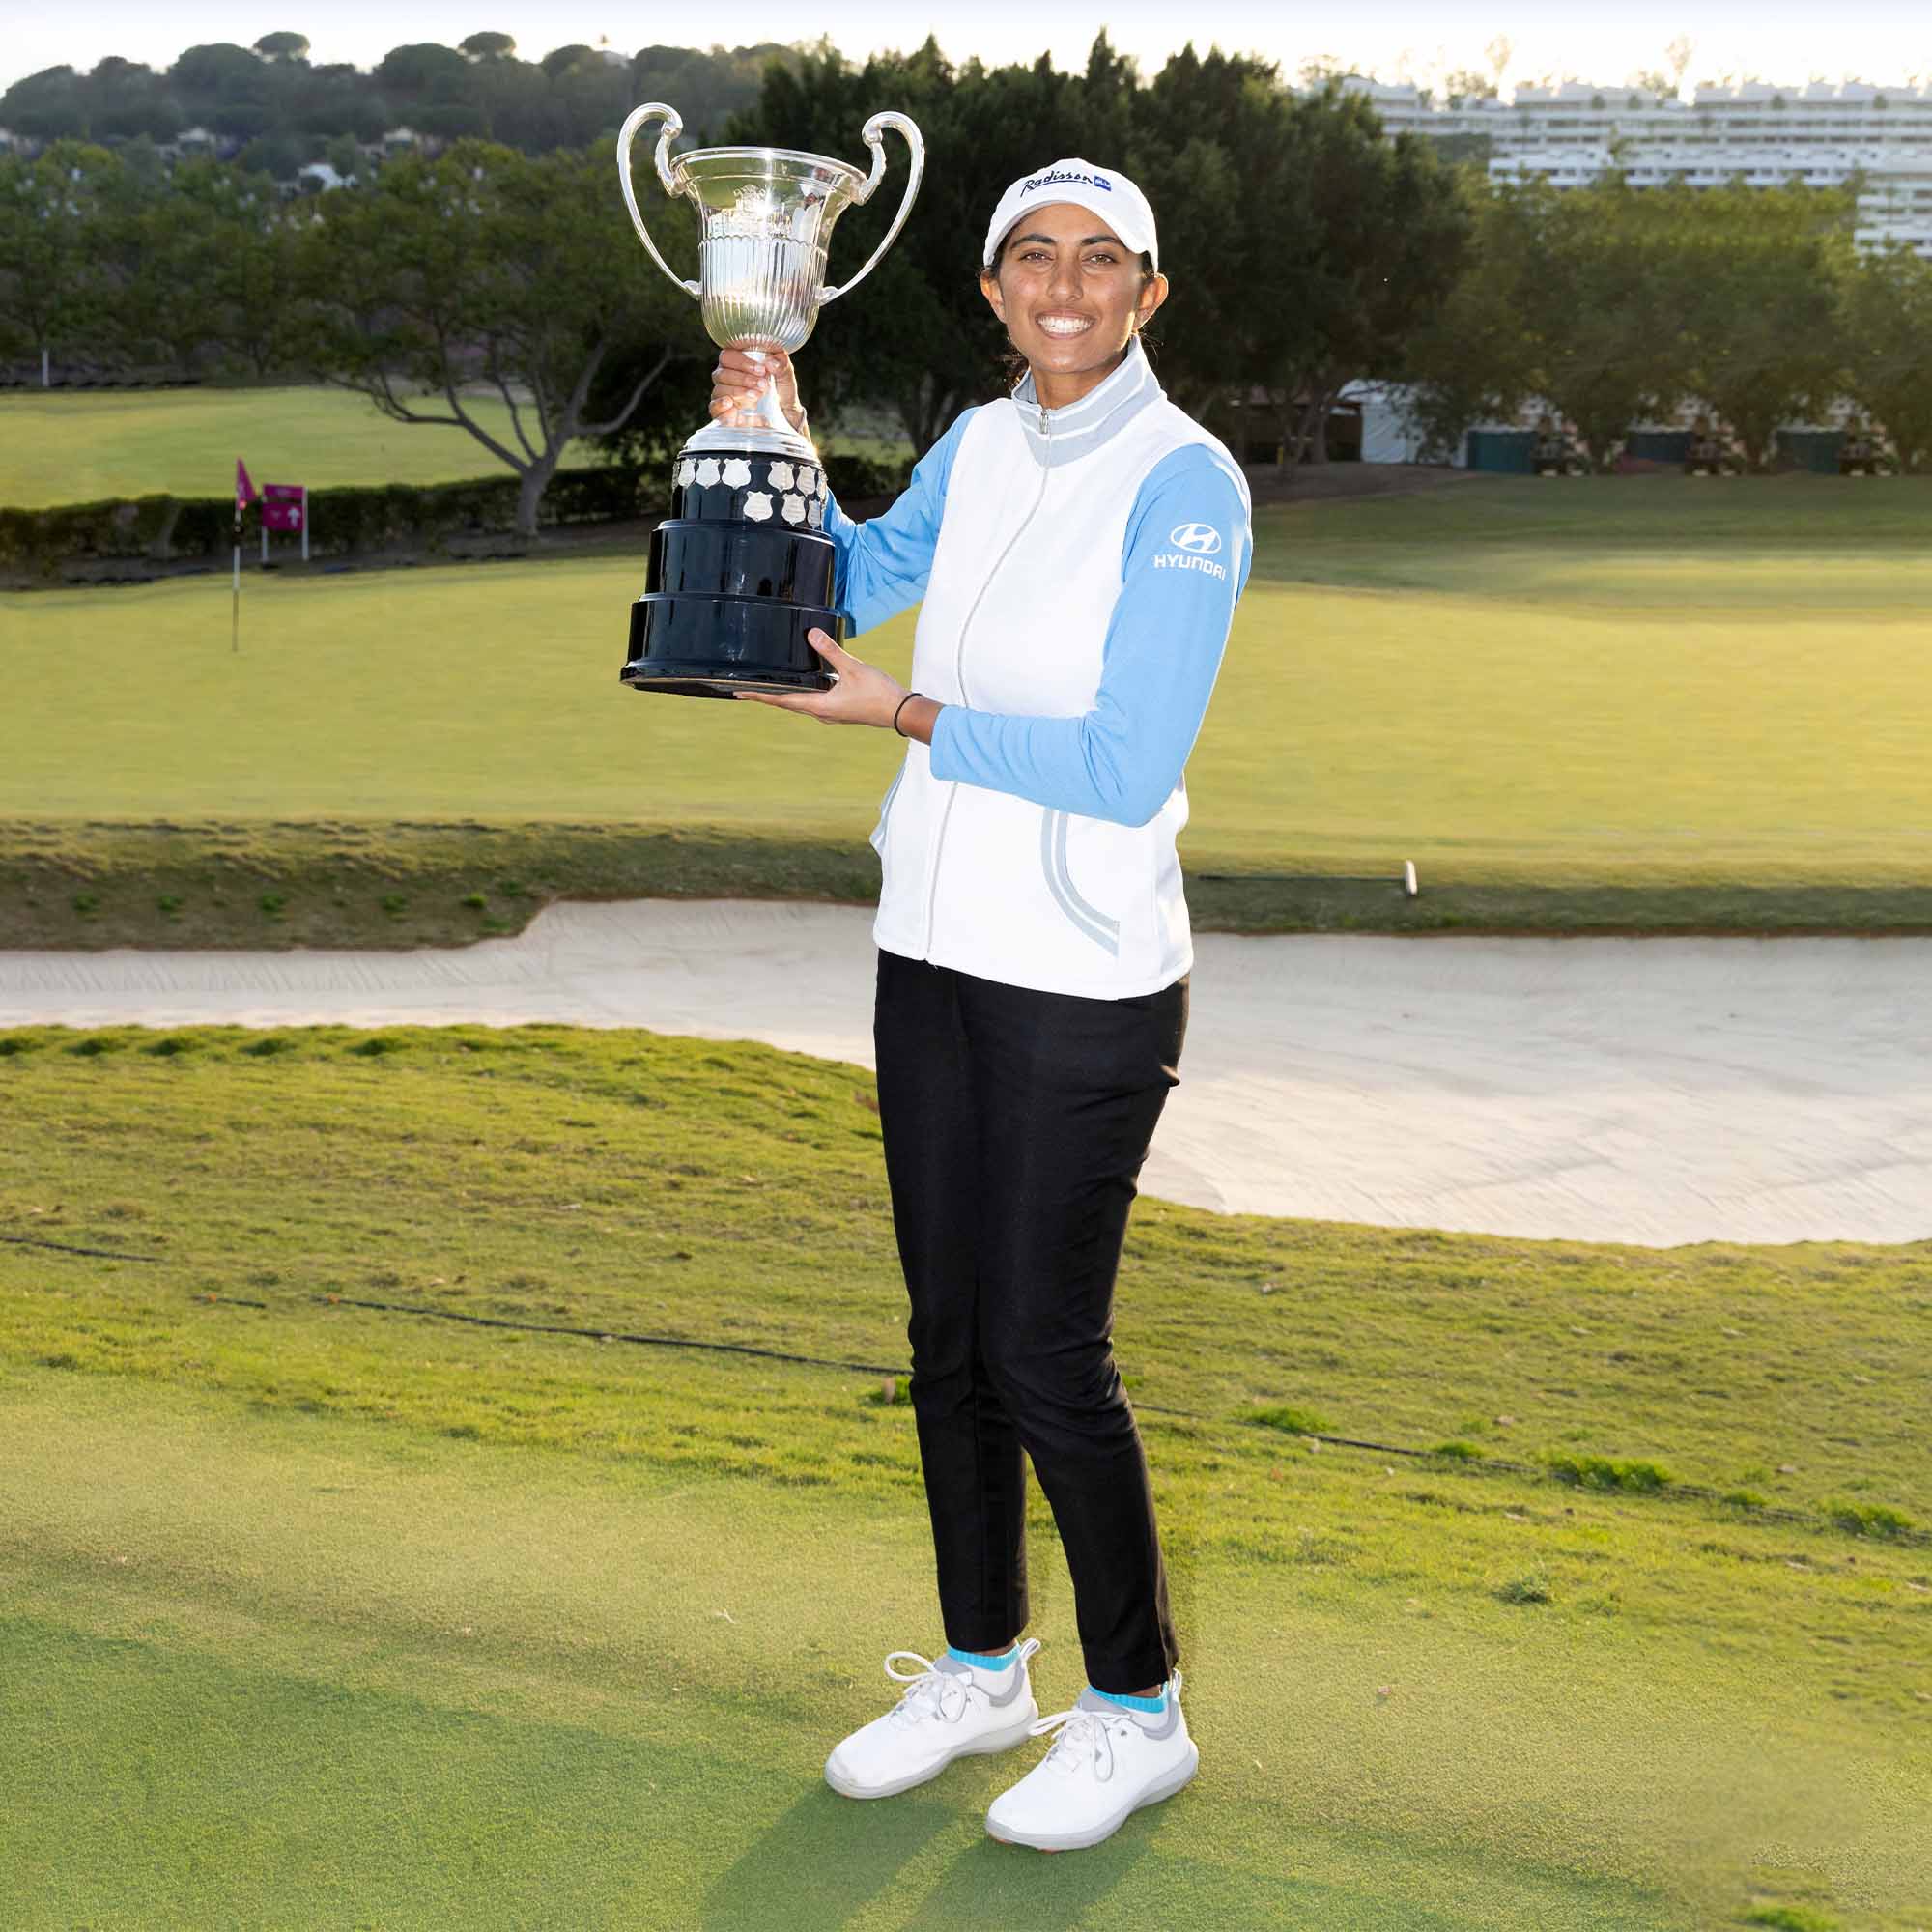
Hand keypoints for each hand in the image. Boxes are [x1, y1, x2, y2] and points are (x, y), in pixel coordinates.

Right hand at [709, 346, 806, 434]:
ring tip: (757, 396)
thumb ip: (782, 365)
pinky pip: (714, 408)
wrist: (786, 418)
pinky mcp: (723, 415)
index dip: (742, 361)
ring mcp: (723, 396)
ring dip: (738, 391)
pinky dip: (721, 405)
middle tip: (762, 385)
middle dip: (743, 378)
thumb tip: (771, 362)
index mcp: (737, 364)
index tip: (761, 369)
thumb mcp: (786, 377)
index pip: (728, 356)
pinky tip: (731, 404)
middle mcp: (726, 379)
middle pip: (721, 373)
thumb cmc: (781, 393)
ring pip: (719, 389)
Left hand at [735, 630, 903, 727]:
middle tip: (748, 690)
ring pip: (802, 703)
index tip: (740, 693)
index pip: (782, 700)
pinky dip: (803, 694)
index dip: (760, 695)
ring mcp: (832, 714)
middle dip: (768, 695)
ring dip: (786, 696)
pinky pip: (815, 702)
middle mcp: (822, 713)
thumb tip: (811, 634)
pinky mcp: (841, 710)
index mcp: (819, 706)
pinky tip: (807, 685)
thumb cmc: (879, 694)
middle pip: (788, 703)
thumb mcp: (853, 667)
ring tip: (771, 687)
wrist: (902, 712)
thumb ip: (831, 651)